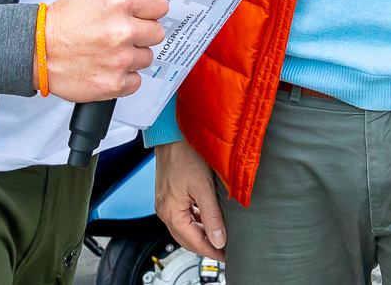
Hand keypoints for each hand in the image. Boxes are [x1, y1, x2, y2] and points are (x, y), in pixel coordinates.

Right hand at [41, 0, 166, 101]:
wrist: (36, 51)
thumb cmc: (60, 22)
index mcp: (119, 3)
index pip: (159, 6)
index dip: (152, 9)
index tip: (147, 14)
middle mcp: (123, 31)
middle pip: (157, 32)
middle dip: (144, 32)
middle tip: (127, 34)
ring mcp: (120, 59)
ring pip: (147, 57)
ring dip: (133, 55)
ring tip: (113, 52)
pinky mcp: (114, 83)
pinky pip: (136, 81)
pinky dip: (126, 77)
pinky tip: (110, 68)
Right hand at [156, 140, 226, 260]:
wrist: (173, 134)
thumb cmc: (186, 154)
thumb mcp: (204, 187)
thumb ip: (212, 216)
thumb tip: (219, 239)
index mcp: (171, 212)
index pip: (193, 242)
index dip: (211, 251)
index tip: (225, 256)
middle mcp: (164, 210)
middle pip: (186, 238)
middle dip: (205, 246)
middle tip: (224, 251)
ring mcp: (165, 202)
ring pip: (185, 227)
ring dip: (201, 233)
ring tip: (219, 236)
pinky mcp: (169, 194)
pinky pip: (183, 215)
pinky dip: (195, 220)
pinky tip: (208, 218)